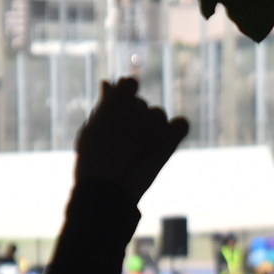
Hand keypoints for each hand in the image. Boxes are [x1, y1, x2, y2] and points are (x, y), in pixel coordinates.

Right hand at [74, 78, 188, 201]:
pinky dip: (175, 129)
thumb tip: (108, 83)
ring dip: (151, 126)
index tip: (120, 110)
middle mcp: (136, 107)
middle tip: (122, 141)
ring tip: (137, 148)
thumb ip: (104, 103)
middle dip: (134, 117)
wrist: (106, 191)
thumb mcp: (91, 128)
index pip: (130, 83)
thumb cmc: (92, 160)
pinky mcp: (169, 139)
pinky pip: (182, 124)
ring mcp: (154, 123)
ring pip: (158, 115)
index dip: (126, 95)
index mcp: (115, 100)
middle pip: (142, 104)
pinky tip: (164, 140)